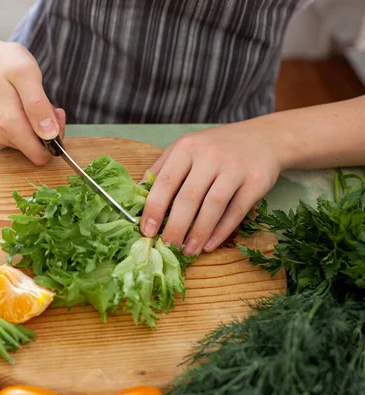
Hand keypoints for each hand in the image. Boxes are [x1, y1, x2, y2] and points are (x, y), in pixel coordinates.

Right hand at [0, 35, 64, 164]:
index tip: (56, 112)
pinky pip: (18, 137)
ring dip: (37, 126)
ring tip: (31, 100)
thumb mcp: (26, 74)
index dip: (56, 136)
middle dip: (48, 131)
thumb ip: (38, 106)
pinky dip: (26, 124)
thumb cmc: (1, 62)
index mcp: (9, 124)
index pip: (42, 153)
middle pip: (36, 150)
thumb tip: (50, 135)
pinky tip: (21, 105)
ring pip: (28, 143)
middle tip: (48, 103)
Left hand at [140, 123, 282, 255]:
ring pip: (213, 206)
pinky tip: (209, 244)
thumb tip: (137, 197)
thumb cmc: (216, 148)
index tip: (147, 231)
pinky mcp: (256, 181)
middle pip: (188, 198)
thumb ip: (162, 170)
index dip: (154, 209)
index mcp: (187, 148)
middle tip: (167, 247)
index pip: (165, 182)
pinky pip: (236, 211)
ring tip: (189, 251)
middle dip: (175, 227)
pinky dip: (221, 231)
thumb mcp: (186, 149)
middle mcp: (210, 156)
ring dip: (198, 233)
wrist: (263, 137)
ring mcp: (234, 168)